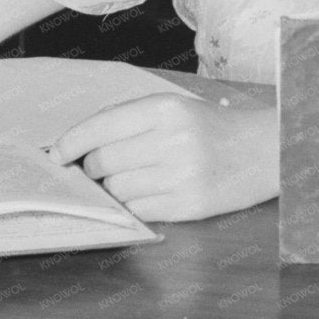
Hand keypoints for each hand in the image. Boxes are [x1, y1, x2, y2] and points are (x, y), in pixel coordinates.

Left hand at [53, 94, 277, 221]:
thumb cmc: (209, 129)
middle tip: (101, 167)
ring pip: (117, 189)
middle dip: (93, 167)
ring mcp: (182, 176)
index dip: (70, 143)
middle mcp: (172, 141)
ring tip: (131, 179)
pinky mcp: (189, 205)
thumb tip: (74, 145)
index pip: (99, 127)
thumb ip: (125, 121)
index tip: (55, 154)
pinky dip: (132, 205)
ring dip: (112, 188)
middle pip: (102, 161)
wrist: (263, 151)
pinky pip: (138, 210)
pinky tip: (146, 194)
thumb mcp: (172, 109)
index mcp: (166, 109)